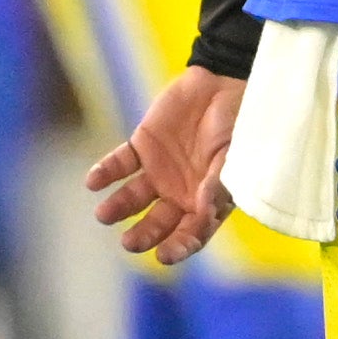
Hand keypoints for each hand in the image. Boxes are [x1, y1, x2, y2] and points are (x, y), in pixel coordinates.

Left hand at [89, 65, 242, 265]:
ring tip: (105, 214)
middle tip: (131, 242)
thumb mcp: (237, 157)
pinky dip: (105, 173)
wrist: (227, 82)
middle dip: (145, 235)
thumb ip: (219, 185)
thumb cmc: (243, 124)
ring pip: (134, 197)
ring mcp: (161, 169)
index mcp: (210, 199)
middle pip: (159, 222)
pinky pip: (119, 165)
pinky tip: (93, 182)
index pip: (194, 232)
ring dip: (118, 208)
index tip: (164, 256)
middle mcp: (183, 191)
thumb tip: (203, 215)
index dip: (180, 246)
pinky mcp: (143, 146)